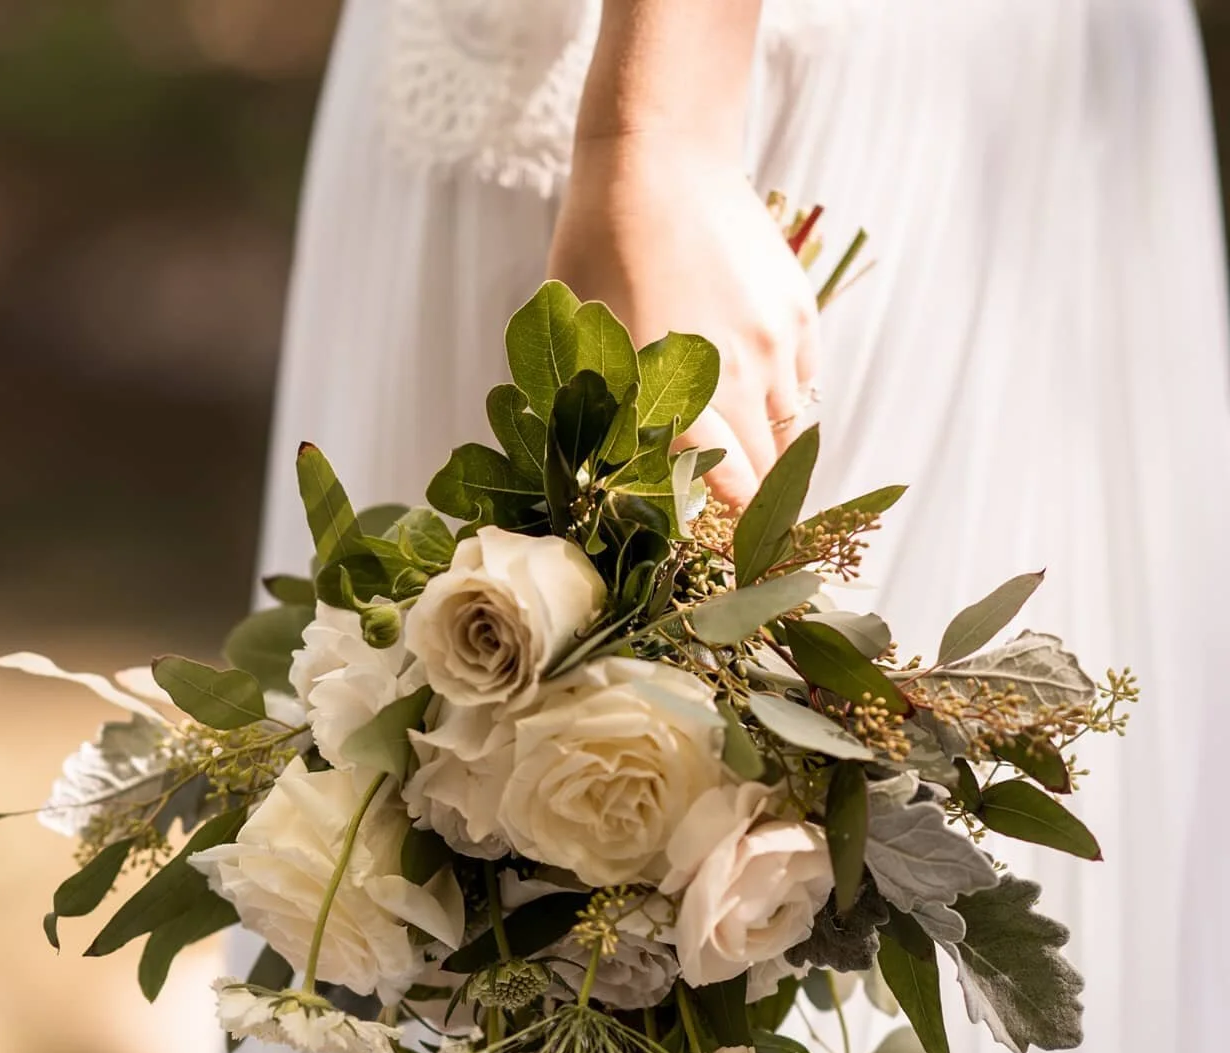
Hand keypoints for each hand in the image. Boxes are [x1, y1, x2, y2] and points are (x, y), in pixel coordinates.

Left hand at [548, 133, 820, 508]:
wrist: (658, 159)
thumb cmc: (599, 254)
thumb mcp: (582, 346)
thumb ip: (611, 417)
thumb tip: (623, 480)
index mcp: (679, 400)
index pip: (730, 500)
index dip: (733, 539)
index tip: (727, 561)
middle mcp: (739, 382)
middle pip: (767, 477)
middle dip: (755, 511)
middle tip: (737, 530)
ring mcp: (779, 346)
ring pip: (789, 432)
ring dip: (767, 456)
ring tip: (741, 461)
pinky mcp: (801, 313)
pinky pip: (803, 383)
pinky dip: (783, 401)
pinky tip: (751, 392)